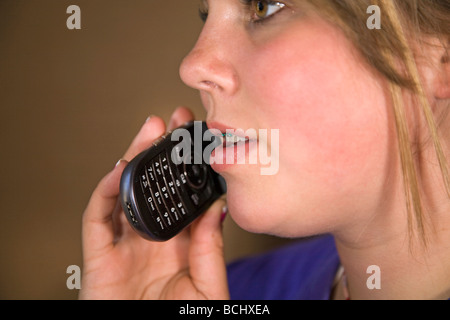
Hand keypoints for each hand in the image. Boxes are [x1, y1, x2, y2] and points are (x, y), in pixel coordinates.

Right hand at [79, 107, 228, 299]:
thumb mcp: (206, 290)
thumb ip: (211, 250)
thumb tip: (217, 207)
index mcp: (180, 245)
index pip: (185, 196)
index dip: (191, 167)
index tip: (203, 137)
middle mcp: (152, 239)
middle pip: (156, 186)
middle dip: (164, 151)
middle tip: (177, 120)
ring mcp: (124, 244)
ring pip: (126, 192)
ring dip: (135, 159)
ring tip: (150, 129)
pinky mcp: (99, 255)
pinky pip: (97, 217)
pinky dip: (106, 191)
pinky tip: (121, 167)